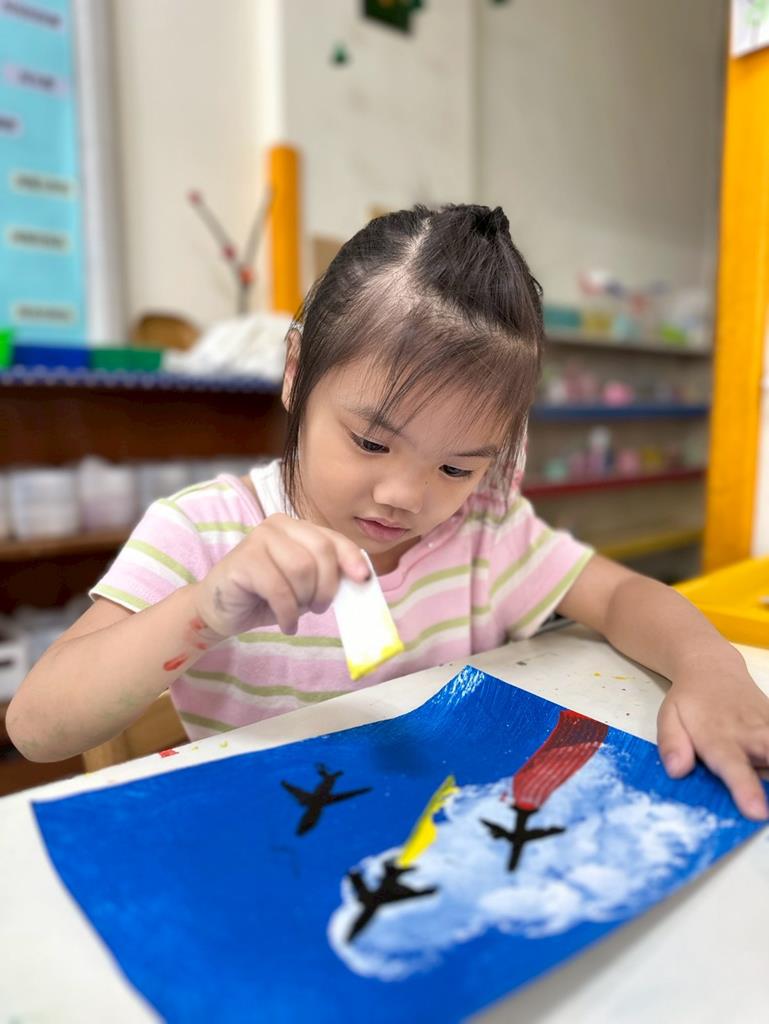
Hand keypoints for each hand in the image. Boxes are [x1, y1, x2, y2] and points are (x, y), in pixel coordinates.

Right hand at [192, 514, 370, 637]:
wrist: (220, 609)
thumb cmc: (266, 596)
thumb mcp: (305, 586)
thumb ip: (328, 576)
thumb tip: (361, 580)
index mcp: (296, 527)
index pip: (332, 539)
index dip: (351, 558)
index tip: (363, 579)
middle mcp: (277, 525)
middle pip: (321, 552)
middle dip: (326, 586)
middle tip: (318, 608)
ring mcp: (257, 538)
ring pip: (302, 569)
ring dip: (304, 599)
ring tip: (296, 612)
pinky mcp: (243, 559)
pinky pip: (279, 588)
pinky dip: (287, 612)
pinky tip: (286, 624)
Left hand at [657, 662, 768, 819]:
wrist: (713, 669)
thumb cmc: (689, 701)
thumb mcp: (669, 718)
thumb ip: (672, 744)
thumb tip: (676, 771)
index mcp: (719, 738)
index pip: (734, 767)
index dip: (746, 790)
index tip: (757, 811)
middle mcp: (750, 734)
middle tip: (766, 806)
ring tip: (765, 786)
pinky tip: (764, 763)